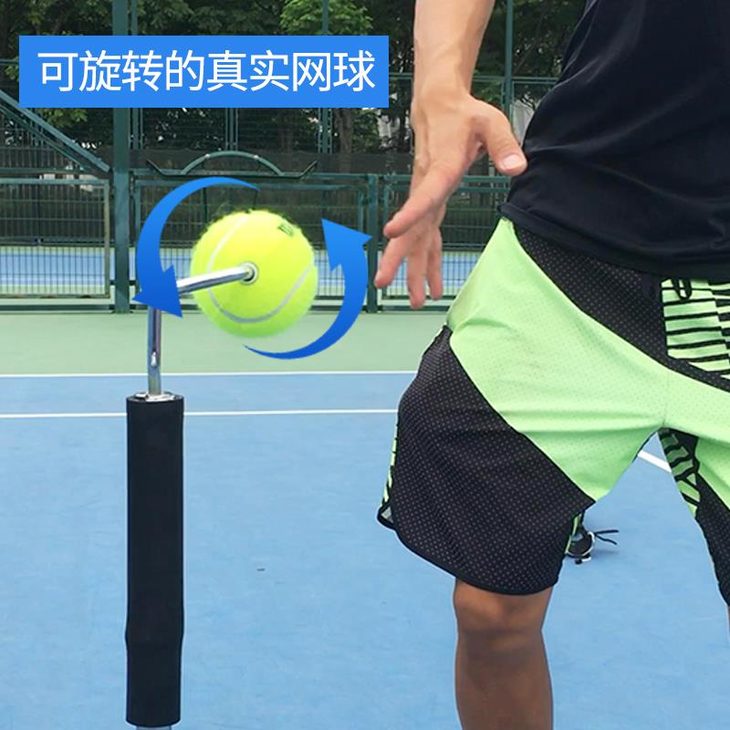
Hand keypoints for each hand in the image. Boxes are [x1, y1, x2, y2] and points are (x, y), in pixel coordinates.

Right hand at [374, 92, 526, 308]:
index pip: (423, 196)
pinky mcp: (431, 204)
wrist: (438, 107)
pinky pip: (428, 238)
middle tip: (382, 282)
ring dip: (414, 270)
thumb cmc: (465, 114)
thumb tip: (516, 169)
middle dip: (396, 258)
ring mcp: (426, 199)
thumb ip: (504, 145)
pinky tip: (433, 286)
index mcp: (439, 169)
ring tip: (414, 300)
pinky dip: (430, 263)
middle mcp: (427, 188)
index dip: (408, 215)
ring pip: (416, 240)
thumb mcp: (490, 122)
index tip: (391, 233)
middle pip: (409, 227)